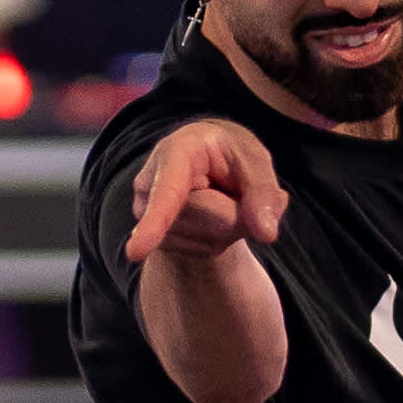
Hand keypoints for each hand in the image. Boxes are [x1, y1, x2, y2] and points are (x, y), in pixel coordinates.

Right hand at [127, 117, 286, 264]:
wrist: (207, 165)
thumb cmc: (230, 155)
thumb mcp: (255, 161)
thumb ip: (264, 192)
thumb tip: (267, 233)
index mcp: (177, 151)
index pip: (167, 191)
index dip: (155, 222)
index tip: (135, 252)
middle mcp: (151, 183)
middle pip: (209, 221)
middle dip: (235, 214)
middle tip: (234, 189)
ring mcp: (146, 214)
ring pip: (206, 241)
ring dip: (227, 228)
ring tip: (217, 200)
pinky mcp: (154, 238)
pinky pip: (199, 252)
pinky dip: (216, 240)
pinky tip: (208, 217)